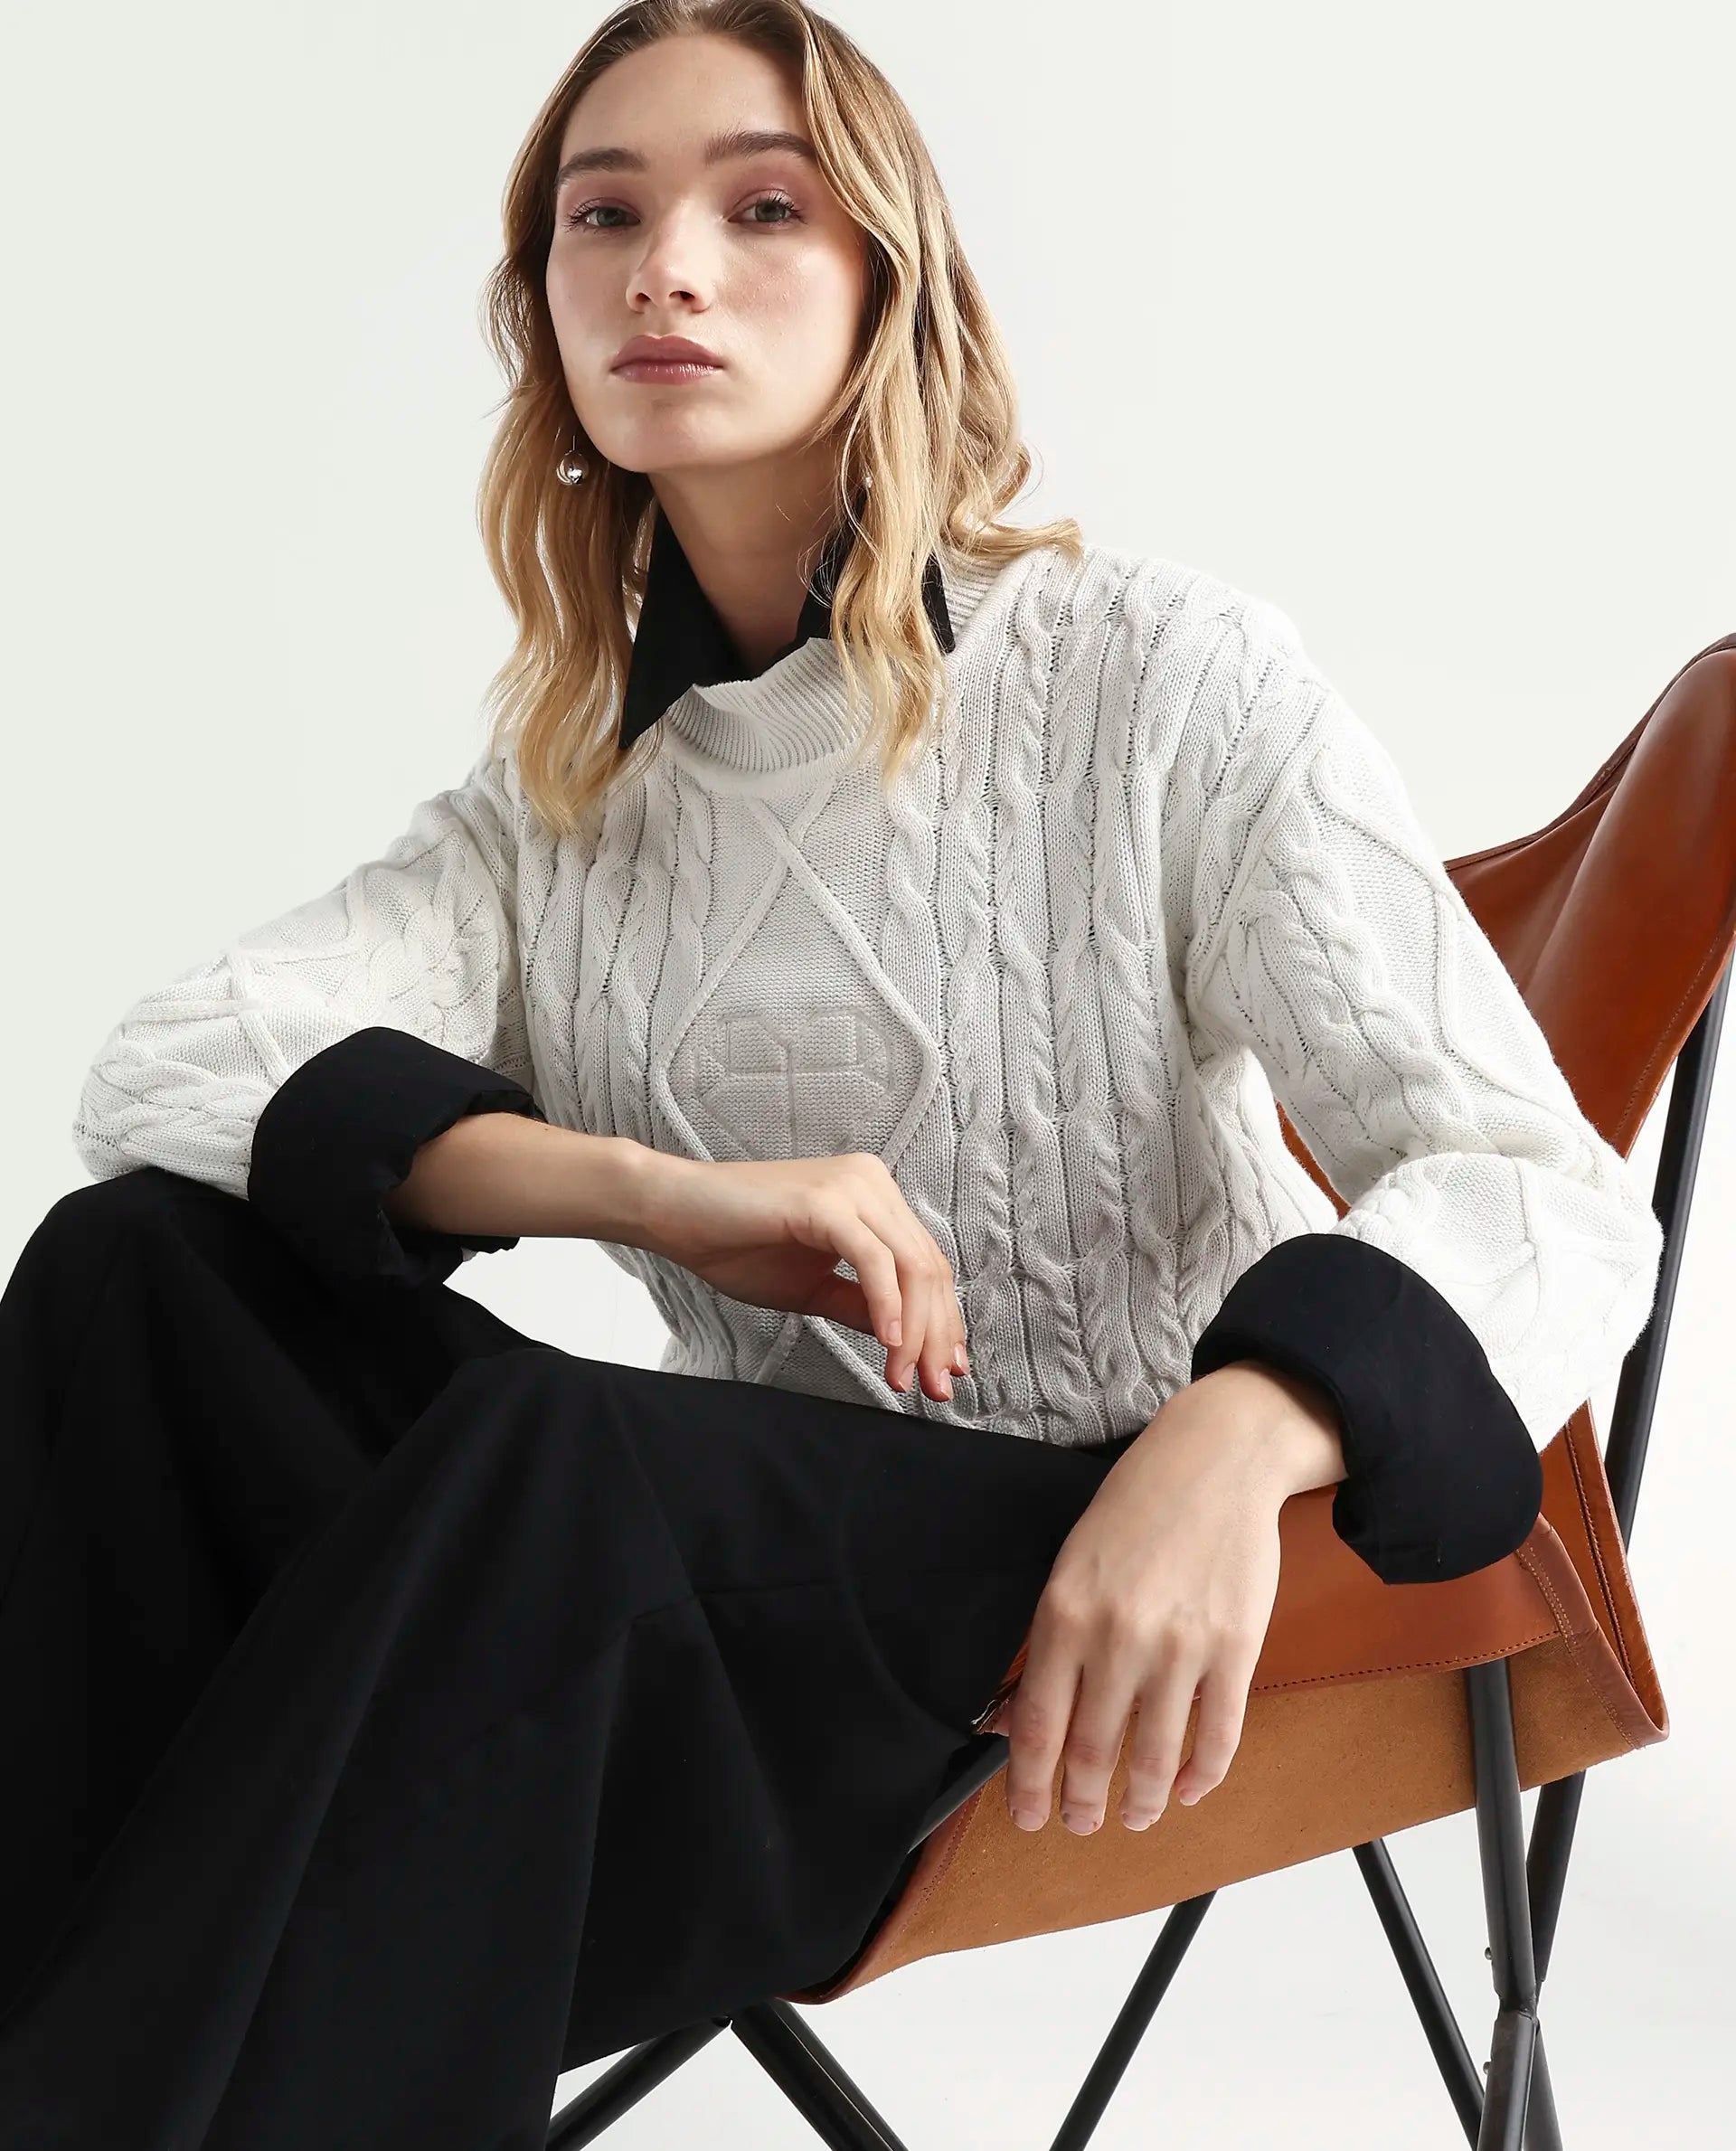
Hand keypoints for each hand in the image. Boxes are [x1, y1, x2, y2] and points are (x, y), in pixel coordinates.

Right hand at [636, 1151, 967, 1401]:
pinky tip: (888, 1342)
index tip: (943, 1372)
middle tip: (935, 1389)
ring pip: (910, 1266)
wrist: (674, 1214)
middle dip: (936, 1335)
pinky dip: (887, 1304)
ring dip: (915, 1331)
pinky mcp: (826, 1201)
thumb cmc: (734, 1244)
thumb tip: (905, 1340)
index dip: (942, 1323)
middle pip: (928, 1268)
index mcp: (874, 1198)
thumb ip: (861, 1305)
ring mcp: (852, 1187)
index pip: (927, 1265)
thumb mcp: (813, 1287)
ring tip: (906, 1377)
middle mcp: (872, 1183)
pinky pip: (873, 1260)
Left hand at [987, 1362, 1344, 1832]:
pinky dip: (1199, 1777)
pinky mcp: (1235, 1649)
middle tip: (1079, 1823)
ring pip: (1154, 1758)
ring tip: (1132, 1816)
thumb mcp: (1068, 1567)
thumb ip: (1046, 1647)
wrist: (1214, 1460)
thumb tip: (1012, 1721)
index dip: (1029, 1785)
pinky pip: (1217, 1737)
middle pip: (1093, 1752)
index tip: (1028, 1817)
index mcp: (1063, 1614)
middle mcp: (1117, 1637)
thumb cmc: (1133, 1510)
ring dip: (1140, 1802)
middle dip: (1081, 1803)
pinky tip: (1184, 1789)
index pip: (1036, 1726)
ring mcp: (1180, 1647)